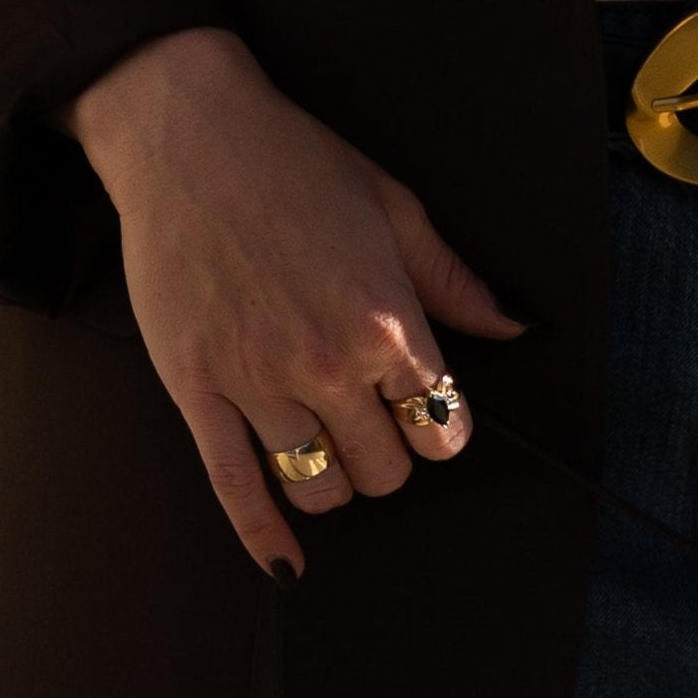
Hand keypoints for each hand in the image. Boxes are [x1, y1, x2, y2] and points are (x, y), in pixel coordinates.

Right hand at [63, 28, 523, 578]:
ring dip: (334, 483)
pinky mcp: (199, 391)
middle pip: (384, 471)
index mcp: (386, 322)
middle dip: (388, 458)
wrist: (187, 134)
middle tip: (373, 426)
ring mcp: (259, 383)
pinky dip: (264, 536)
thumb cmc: (293, 162)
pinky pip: (236, 488)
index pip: (441, 427)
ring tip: (329, 450)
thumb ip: (453, 282)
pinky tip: (287, 564)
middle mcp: (327, 364)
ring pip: (320, 487)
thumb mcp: (395, 209)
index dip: (439, 430)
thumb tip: (510, 329)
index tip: (425, 416)